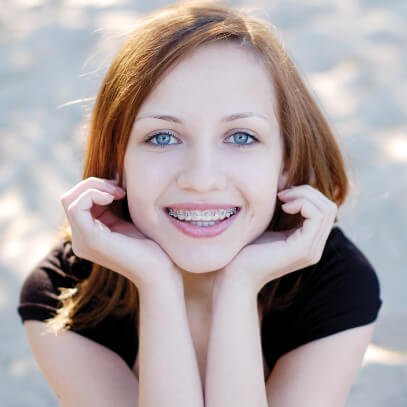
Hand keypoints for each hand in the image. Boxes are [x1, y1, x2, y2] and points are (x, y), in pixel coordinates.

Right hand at [60, 176, 181, 291]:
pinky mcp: (90, 239)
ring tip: (118, 193)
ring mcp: (83, 241)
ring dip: (94, 188)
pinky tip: (113, 198)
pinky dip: (93, 195)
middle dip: (92, 184)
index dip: (96, 186)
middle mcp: (81, 239)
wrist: (161, 269)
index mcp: (89, 234)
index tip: (121, 188)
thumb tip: (114, 175)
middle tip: (119, 189)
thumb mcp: (129, 218)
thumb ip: (116, 202)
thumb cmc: (152, 244)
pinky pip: (77, 207)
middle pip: (70, 198)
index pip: (77, 200)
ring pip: (70, 200)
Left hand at [216, 185, 337, 294]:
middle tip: (282, 194)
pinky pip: (317, 216)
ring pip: (326, 209)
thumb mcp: (269, 227)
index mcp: (308, 242)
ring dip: (304, 196)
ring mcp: (311, 250)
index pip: (325, 210)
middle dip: (308, 192)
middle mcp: (315, 248)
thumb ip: (284, 214)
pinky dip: (302, 204)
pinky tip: (284, 207)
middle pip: (329, 207)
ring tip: (282, 199)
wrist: (235, 273)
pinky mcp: (303, 249)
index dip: (307, 195)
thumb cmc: (246, 249)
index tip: (282, 195)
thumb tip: (289, 187)